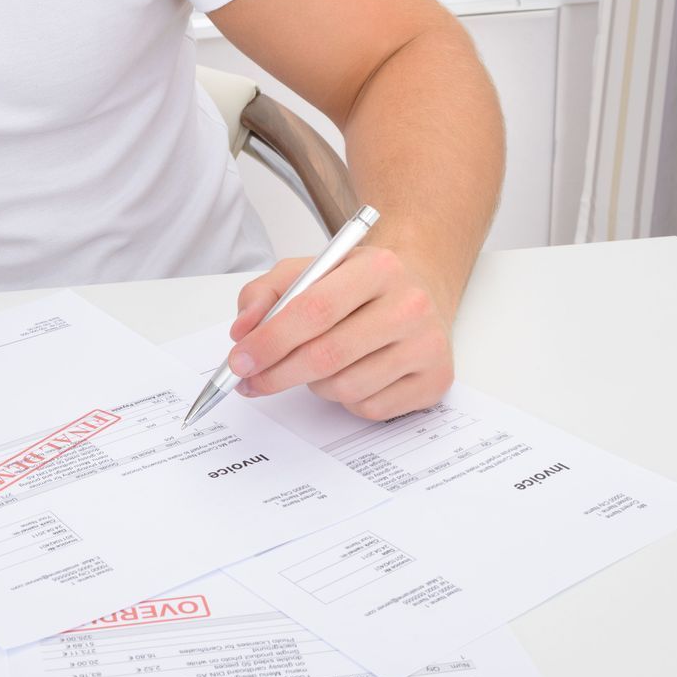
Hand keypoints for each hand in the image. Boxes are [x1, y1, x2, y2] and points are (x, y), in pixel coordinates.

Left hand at [226, 246, 453, 420]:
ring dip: (315, 385)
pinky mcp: (436, 381)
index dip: (270, 340)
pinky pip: (371, 408)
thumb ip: (267, 293)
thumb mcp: (311, 270)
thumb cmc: (359, 285)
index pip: (314, 310)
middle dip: (278, 373)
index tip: (240, 359)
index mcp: (378, 268)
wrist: (420, 291)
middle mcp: (410, 305)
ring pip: (346, 388)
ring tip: (318, 365)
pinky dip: (347, 400)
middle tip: (251, 380)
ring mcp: (427, 346)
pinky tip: (352, 374)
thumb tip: (243, 332)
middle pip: (328, 355)